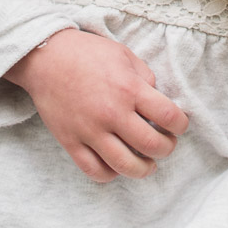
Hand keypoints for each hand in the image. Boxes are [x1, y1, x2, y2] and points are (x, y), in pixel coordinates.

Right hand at [3, 29, 189, 181]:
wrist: (46, 57)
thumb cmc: (87, 53)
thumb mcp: (124, 55)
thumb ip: (145, 77)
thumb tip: (157, 100)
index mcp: (129, 89)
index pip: (168, 116)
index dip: (181, 125)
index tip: (179, 126)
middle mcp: (112, 113)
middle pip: (152, 146)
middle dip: (167, 148)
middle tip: (166, 144)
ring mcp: (90, 131)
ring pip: (125, 166)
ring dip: (143, 169)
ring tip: (148, 164)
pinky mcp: (71, 142)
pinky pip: (94, 170)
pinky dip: (110, 174)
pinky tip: (116, 165)